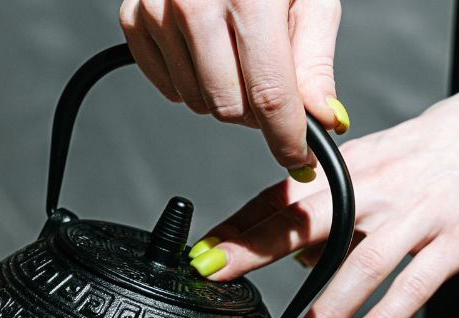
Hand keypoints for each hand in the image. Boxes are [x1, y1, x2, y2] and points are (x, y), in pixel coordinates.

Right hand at [119, 0, 346, 172]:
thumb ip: (315, 62)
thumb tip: (323, 120)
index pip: (270, 97)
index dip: (288, 140)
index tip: (300, 161)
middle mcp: (196, 2)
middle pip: (229, 109)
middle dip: (255, 112)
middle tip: (268, 81)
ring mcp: (159, 8)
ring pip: (197, 103)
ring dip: (222, 95)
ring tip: (237, 54)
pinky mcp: (134, 15)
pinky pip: (166, 86)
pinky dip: (189, 81)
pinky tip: (205, 51)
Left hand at [187, 89, 458, 317]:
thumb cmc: (433, 156)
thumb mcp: (375, 168)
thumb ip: (332, 210)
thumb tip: (296, 259)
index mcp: (353, 168)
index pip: (284, 195)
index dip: (240, 226)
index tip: (202, 254)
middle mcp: (379, 188)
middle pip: (308, 219)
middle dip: (256, 248)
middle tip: (217, 276)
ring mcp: (418, 216)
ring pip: (361, 265)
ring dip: (323, 309)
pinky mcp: (455, 243)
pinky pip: (414, 288)